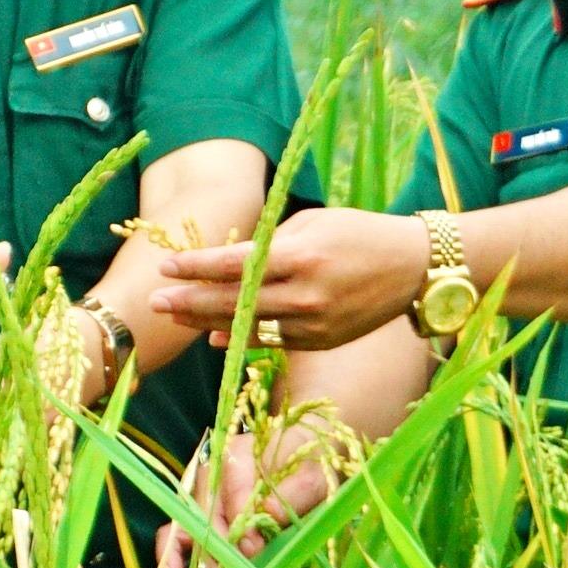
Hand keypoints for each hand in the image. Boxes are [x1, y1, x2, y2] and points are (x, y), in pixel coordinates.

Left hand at [147, 208, 427, 351]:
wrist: (413, 267)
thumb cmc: (358, 232)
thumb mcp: (312, 224)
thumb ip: (268, 245)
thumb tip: (225, 264)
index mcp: (301, 256)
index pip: (235, 265)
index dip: (196, 267)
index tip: (165, 266)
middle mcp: (305, 294)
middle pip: (234, 301)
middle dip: (189, 301)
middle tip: (154, 301)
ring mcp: (314, 323)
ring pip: (248, 327)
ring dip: (206, 323)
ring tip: (174, 317)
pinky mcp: (322, 341)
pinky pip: (271, 342)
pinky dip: (241, 339)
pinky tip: (213, 337)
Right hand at [153, 420, 338, 567]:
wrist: (304, 463)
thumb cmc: (308, 466)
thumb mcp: (311, 474)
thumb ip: (294, 492)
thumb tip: (270, 513)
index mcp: (239, 455)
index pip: (234, 491)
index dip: (242, 523)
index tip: (254, 547)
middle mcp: (213, 474)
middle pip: (208, 513)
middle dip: (221, 549)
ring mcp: (202, 495)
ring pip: (189, 525)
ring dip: (203, 559)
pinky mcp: (200, 515)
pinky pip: (178, 532)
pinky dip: (174, 553)